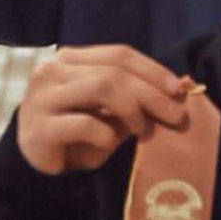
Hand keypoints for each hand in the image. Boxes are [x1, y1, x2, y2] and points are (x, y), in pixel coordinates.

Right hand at [17, 45, 190, 174]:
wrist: (38, 165)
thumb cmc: (78, 134)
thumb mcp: (111, 111)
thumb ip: (136, 95)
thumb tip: (182, 86)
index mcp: (71, 59)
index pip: (119, 54)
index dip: (153, 69)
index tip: (179, 89)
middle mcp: (52, 70)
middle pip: (113, 72)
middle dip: (151, 92)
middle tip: (175, 115)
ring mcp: (41, 97)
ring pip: (100, 88)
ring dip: (132, 109)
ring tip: (143, 130)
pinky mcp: (39, 128)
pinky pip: (85, 124)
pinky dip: (106, 135)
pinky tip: (110, 144)